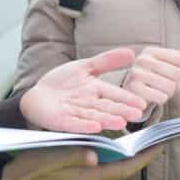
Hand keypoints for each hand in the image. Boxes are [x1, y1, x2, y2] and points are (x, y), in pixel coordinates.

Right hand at [0, 146, 162, 179]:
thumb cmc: (22, 172)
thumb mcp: (46, 159)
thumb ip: (71, 156)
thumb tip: (96, 153)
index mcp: (86, 179)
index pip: (125, 168)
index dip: (146, 156)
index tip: (163, 142)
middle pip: (120, 168)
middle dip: (136, 152)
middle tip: (151, 134)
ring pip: (107, 168)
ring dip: (119, 153)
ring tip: (131, 135)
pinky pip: (94, 169)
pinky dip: (103, 156)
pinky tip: (101, 142)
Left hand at [21, 48, 147, 133]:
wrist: (37, 95)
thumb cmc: (63, 83)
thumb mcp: (85, 67)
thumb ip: (107, 61)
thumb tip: (132, 53)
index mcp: (95, 90)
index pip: (114, 94)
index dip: (127, 99)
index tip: (142, 103)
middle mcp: (88, 104)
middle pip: (107, 107)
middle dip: (121, 111)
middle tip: (137, 115)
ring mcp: (75, 113)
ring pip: (94, 116)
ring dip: (107, 119)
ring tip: (121, 122)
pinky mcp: (61, 121)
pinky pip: (74, 123)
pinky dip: (84, 125)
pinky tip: (95, 127)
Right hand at [122, 46, 179, 104]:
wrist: (134, 94)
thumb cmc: (155, 78)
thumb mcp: (168, 66)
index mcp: (151, 51)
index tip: (173, 75)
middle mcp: (142, 59)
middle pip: (178, 73)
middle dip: (177, 83)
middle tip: (169, 85)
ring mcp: (136, 73)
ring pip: (170, 86)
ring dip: (170, 92)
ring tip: (161, 91)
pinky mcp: (134, 89)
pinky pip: (161, 97)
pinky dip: (162, 100)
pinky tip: (155, 96)